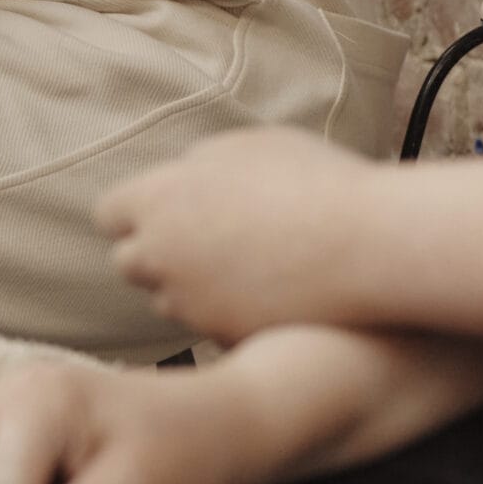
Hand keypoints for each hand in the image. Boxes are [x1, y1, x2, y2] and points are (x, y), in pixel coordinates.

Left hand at [95, 127, 380, 344]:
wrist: (372, 245)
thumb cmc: (316, 183)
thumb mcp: (250, 147)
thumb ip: (201, 163)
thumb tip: (181, 174)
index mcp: (157, 200)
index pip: (110, 214)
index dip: (136, 214)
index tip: (165, 214)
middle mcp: (160, 254)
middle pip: (129, 262)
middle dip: (156, 255)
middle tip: (202, 246)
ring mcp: (189, 301)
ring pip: (167, 300)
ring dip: (190, 289)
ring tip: (245, 270)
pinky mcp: (222, 336)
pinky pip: (208, 328)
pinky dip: (226, 316)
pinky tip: (265, 298)